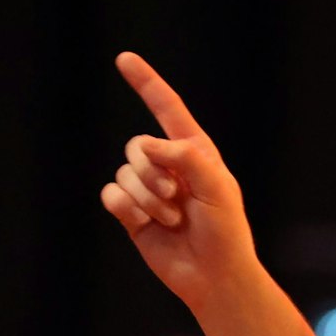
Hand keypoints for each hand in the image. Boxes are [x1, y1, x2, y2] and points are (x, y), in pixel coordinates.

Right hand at [100, 51, 256, 312]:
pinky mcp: (132, 213)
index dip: (146, 83)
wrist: (213, 276)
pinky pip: (111, 196)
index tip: (124, 59)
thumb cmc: (225, 232)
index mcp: (195, 152)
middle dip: (152, 173)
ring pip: (123, 173)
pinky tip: (146, 225)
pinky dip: (126, 209)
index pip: (167, 109)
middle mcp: (169, 166)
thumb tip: (149, 145)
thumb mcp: (217, 188)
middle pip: (136, 145)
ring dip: (147, 199)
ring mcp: (149, 189)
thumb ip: (186, 157)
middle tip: (177, 199)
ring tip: (172, 220)